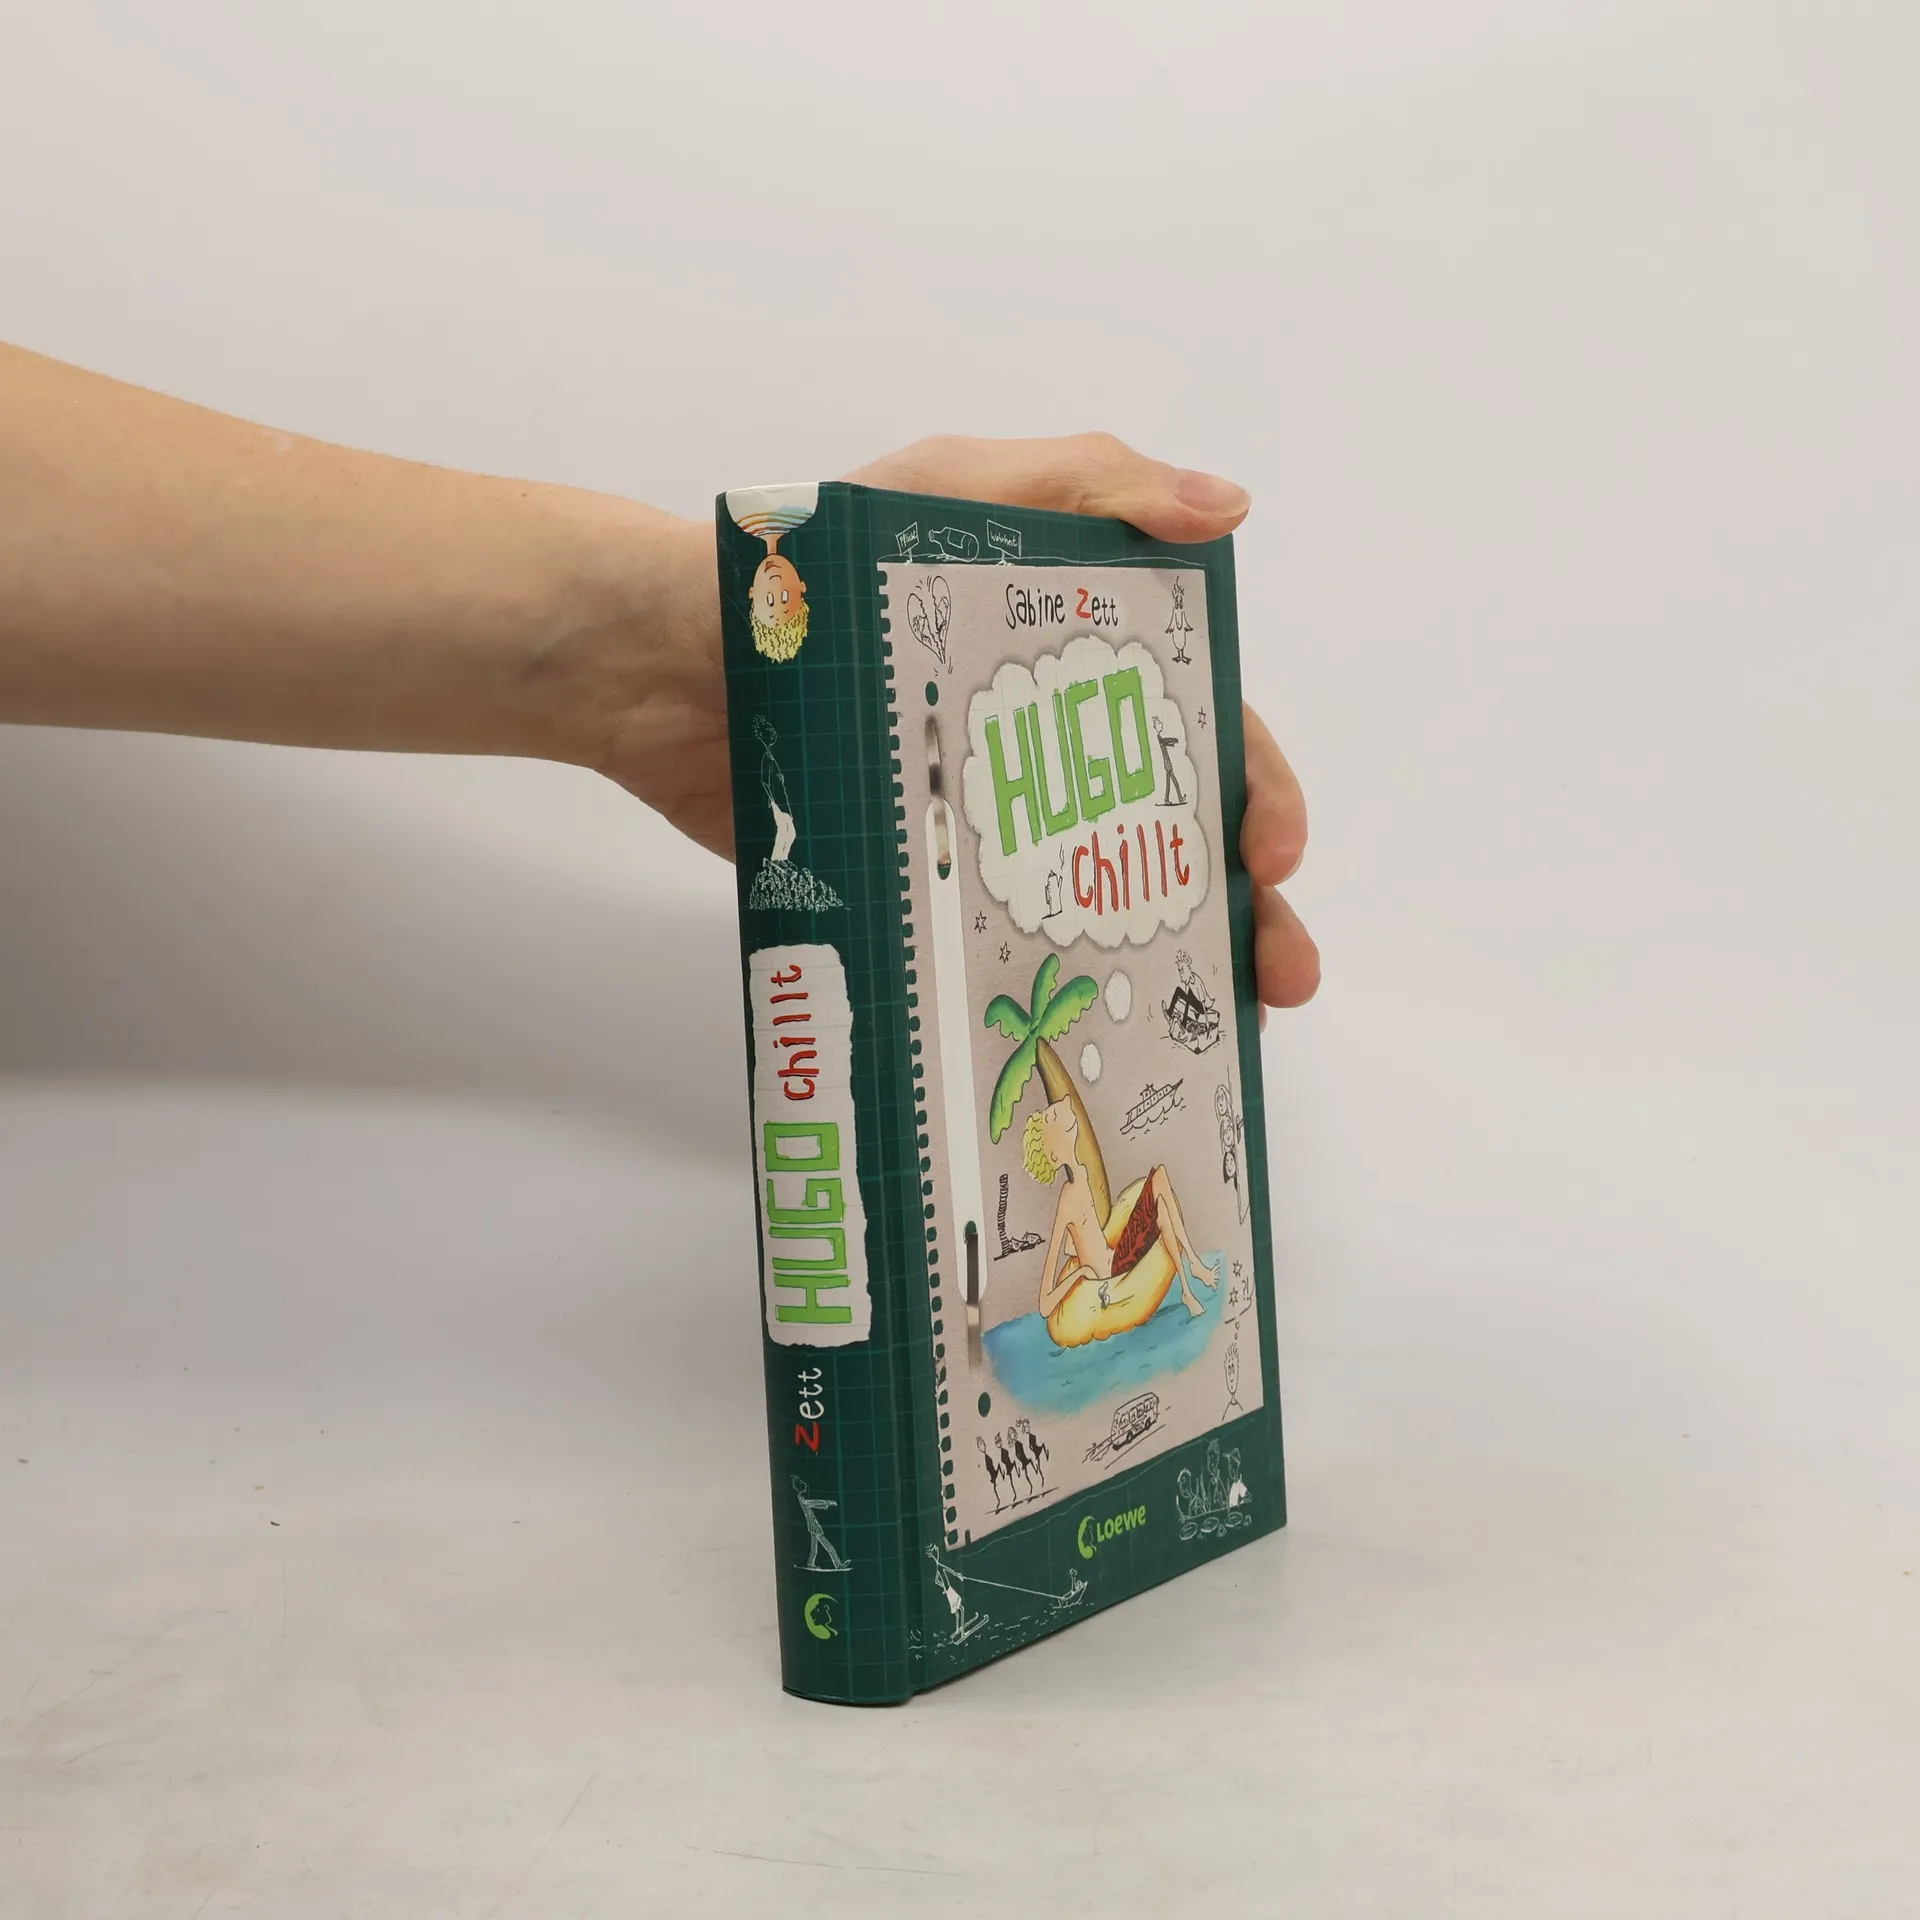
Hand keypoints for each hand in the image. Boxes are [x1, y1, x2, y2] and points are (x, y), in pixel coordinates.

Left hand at [592, 432, 1317, 1011]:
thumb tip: (1229, 506)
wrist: (660, 665)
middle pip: (1170, 830)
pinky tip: (1100, 1034)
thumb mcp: (955, 489)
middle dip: (1242, 899)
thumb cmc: (816, 568)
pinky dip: (1061, 989)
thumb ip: (1088, 483)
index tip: (1275, 851)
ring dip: (1177, 960)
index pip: (1198, 726)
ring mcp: (982, 824)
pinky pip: (1006, 944)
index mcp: (1070, 661)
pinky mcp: (916, 884)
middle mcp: (1040, 748)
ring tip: (1217, 1022)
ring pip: (1105, 901)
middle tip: (1278, 972)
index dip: (1254, 786)